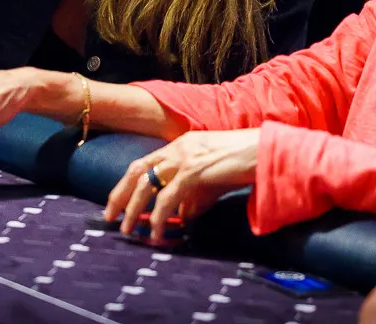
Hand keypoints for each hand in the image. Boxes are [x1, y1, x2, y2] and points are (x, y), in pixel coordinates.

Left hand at [104, 129, 260, 244]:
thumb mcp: (213, 180)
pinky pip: (169, 197)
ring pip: (148, 183)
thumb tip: (181, 217)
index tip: (115, 204)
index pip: (143, 163)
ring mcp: (186, 157)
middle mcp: (178, 147)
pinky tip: (156, 230)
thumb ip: (194, 196)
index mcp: (180, 145)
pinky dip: (158, 215)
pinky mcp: (195, 170)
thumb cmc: (243, 165)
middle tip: (110, 217)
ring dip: (134, 208)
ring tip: (128, 228)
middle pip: (137, 171)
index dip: (125, 184)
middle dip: (119, 195)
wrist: (266, 152)